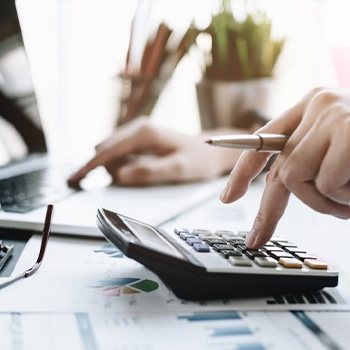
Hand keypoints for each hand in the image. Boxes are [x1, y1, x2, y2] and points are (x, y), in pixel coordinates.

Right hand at [68, 118, 241, 186]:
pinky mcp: (140, 138)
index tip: (73, 180)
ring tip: (141, 173)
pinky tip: (137, 169)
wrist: (210, 150)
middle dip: (104, 169)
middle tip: (127, 181)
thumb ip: (148, 172)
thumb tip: (119, 176)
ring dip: (115, 167)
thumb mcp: (177, 169)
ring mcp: (138, 131)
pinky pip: (120, 152)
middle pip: (105, 151)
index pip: (107, 152)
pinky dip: (121, 164)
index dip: (89, 167)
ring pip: (111, 152)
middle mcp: (138, 128)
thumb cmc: (198, 159)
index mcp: (144, 133)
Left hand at [220, 88, 349, 248]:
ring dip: (330, 202)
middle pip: (281, 169)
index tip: (227, 198)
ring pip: (300, 179)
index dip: (242, 173)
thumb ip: (313, 157)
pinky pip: (327, 181)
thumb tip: (281, 184)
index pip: (262, 143)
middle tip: (275, 230)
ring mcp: (332, 114)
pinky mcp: (347, 129)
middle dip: (281, 207)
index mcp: (312, 108)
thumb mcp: (342, 149)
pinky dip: (346, 197)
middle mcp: (317, 105)